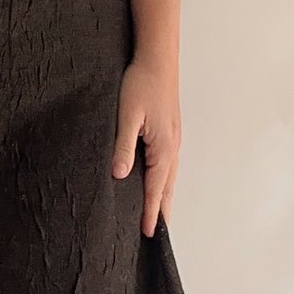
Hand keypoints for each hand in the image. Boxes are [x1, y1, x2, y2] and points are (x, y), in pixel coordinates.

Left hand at [110, 56, 179, 237]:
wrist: (157, 58)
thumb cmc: (140, 83)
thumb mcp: (127, 116)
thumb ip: (123, 146)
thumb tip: (119, 176)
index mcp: (163, 148)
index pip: (156, 189)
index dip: (151, 212)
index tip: (148, 233)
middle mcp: (172, 147)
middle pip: (168, 188)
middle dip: (163, 211)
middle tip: (158, 234)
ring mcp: (173, 140)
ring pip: (170, 177)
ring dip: (165, 197)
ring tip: (160, 216)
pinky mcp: (170, 132)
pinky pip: (169, 165)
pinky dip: (165, 181)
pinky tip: (159, 182)